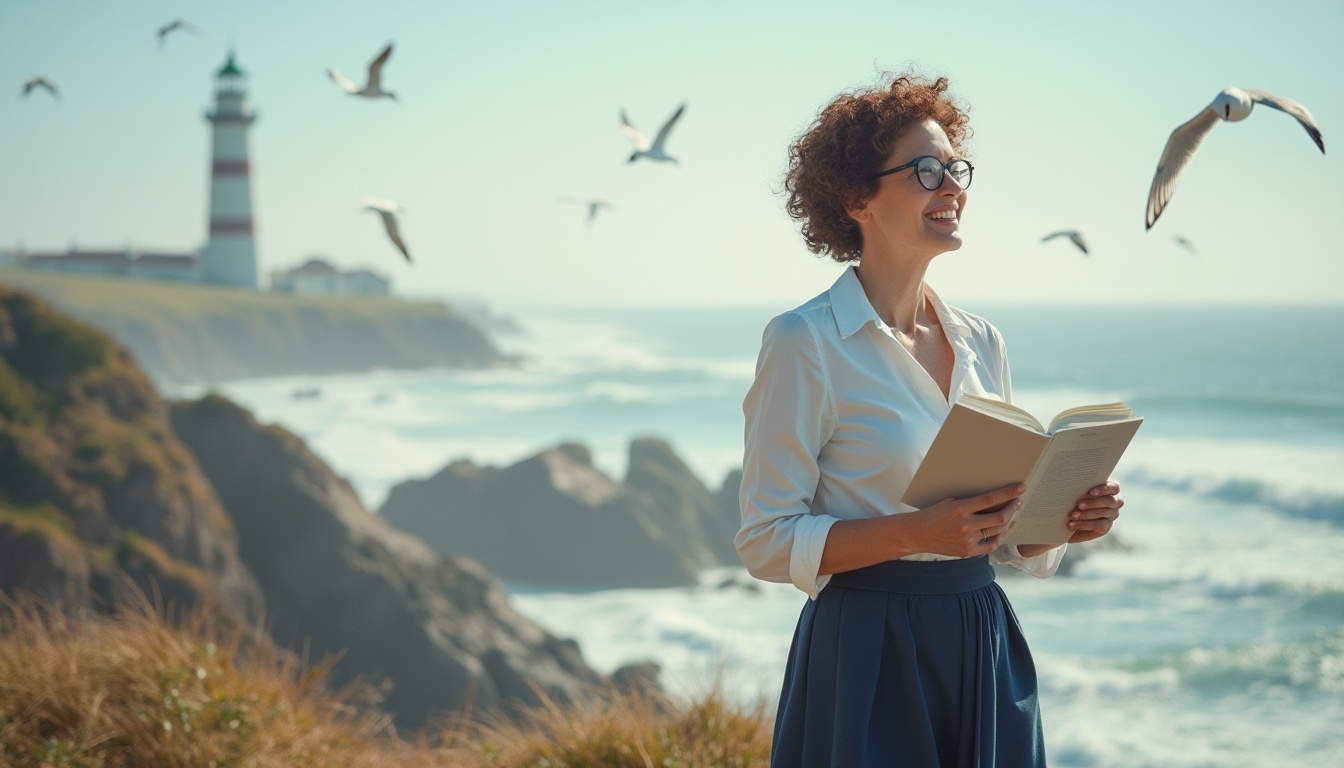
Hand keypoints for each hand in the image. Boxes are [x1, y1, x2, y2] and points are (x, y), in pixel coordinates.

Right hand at [904, 483, 1025, 557]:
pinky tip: (1000, 532)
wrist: (917, 534)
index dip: (1008, 493)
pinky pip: (990, 546)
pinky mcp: (967, 552)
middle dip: (1013, 508)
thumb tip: (994, 499)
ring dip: (1008, 522)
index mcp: (960, 508)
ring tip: (1012, 515)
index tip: (1021, 487)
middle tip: (1018, 502)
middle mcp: (965, 525)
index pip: (990, 499)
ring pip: (998, 532)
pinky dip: (998, 538)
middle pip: (999, 517)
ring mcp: (967, 540)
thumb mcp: (949, 502)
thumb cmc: (933, 514)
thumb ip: (970, 502)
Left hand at [1067, 479, 1122, 542]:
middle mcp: (1115, 502)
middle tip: (1079, 504)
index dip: (1104, 489)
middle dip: (1094, 503)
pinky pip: (1099, 526)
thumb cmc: (1075, 497)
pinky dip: (1085, 524)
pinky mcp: (1106, 527)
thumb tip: (1071, 481)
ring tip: (1073, 515)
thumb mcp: (1077, 490)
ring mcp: (1112, 515)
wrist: (1070, 516)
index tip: (1091, 492)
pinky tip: (1073, 524)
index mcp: (1110, 489)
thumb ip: (1080, 486)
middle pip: (1110, 501)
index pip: (1114, 487)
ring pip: (1104, 513)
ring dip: (1087, 514)